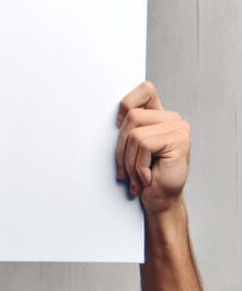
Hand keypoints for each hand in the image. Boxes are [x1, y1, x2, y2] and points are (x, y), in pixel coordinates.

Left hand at [115, 82, 189, 213]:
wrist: (160, 199)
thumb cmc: (144, 176)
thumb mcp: (130, 149)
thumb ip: (127, 128)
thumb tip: (112, 116)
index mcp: (159, 117)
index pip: (145, 90)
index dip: (127, 103)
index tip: (118, 126)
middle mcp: (171, 118)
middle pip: (131, 116)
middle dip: (121, 148)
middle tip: (126, 169)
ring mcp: (178, 127)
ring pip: (135, 133)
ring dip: (130, 160)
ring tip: (138, 175)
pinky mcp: (179, 139)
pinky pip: (143, 144)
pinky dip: (139, 165)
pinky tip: (147, 177)